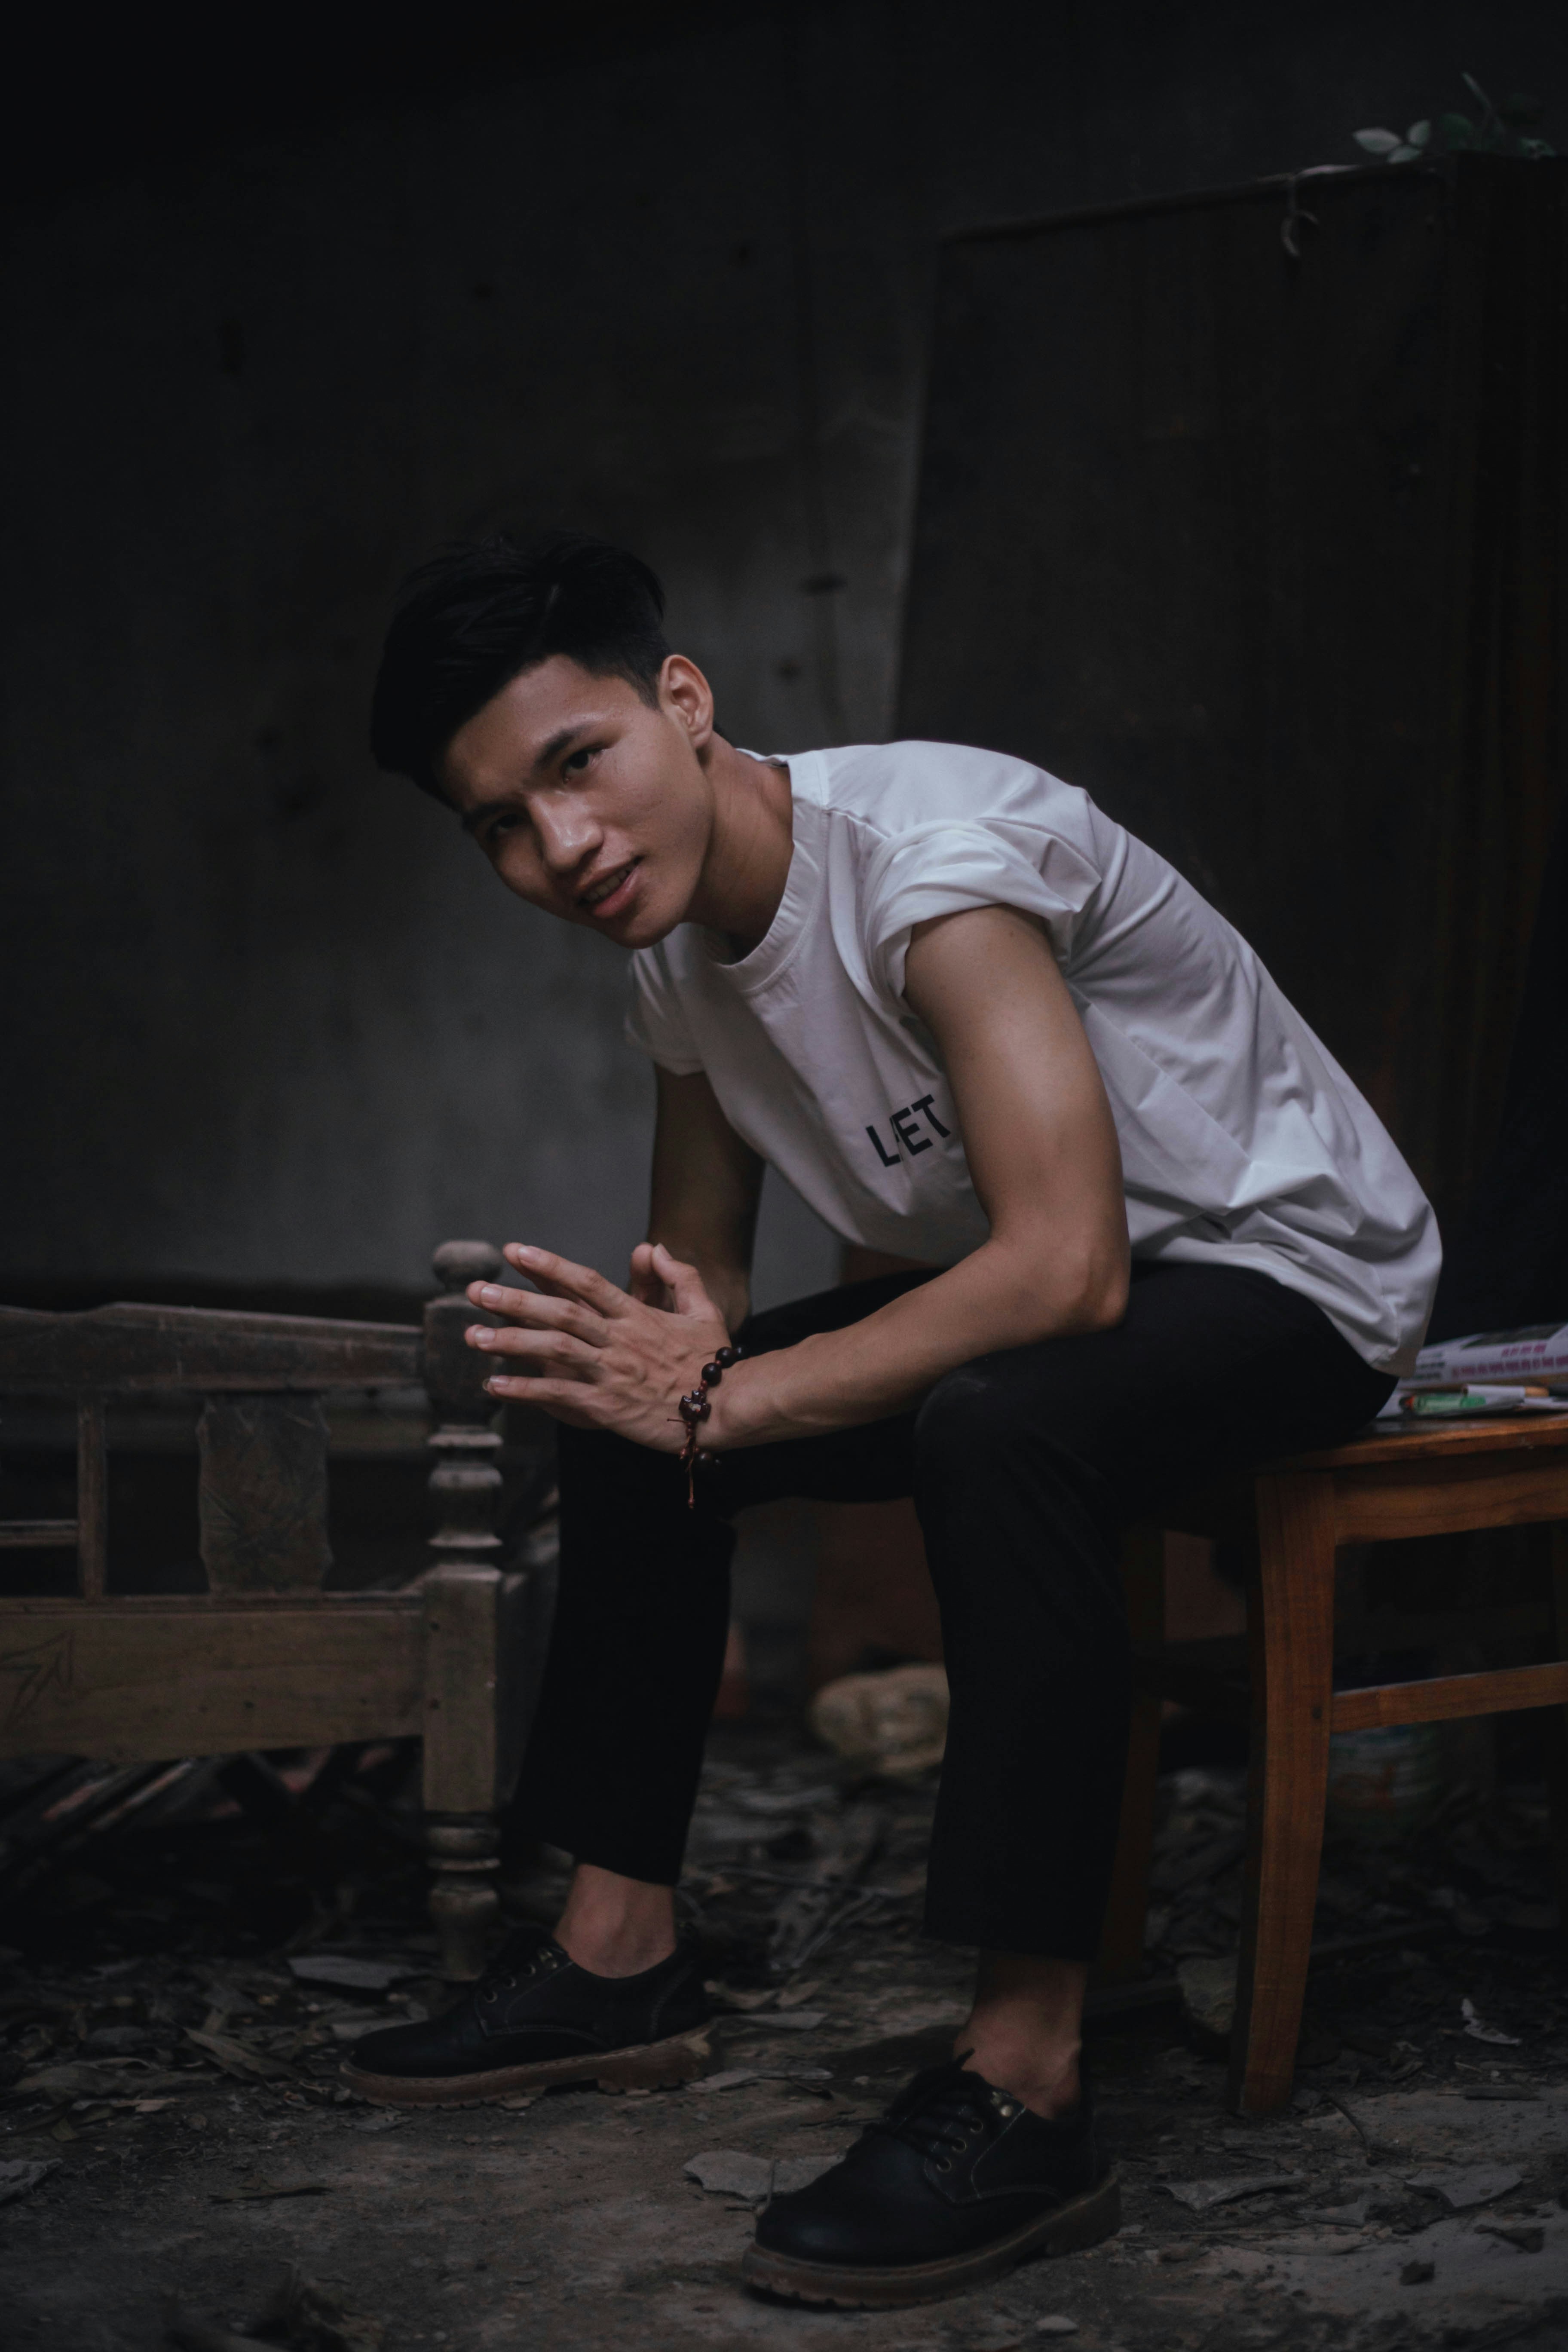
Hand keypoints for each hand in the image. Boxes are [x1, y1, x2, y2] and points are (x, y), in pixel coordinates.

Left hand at [464, 1242, 731, 1451]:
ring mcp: (611, 1373)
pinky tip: (495, 1387)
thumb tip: (653, 1247)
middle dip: (516, 1301)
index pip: (586, 1282)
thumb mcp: (703, 1309)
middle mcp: (619, 1340)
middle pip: (561, 1313)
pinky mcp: (607, 1407)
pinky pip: (559, 1395)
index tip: (515, 1252)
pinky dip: (525, 1391)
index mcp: (637, 1315)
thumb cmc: (711, 1361)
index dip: (548, 1265)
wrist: (725, 1407)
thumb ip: (678, 1275)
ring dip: (512, 1343)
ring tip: (475, 1336)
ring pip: (555, 1351)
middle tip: (477, 1291)